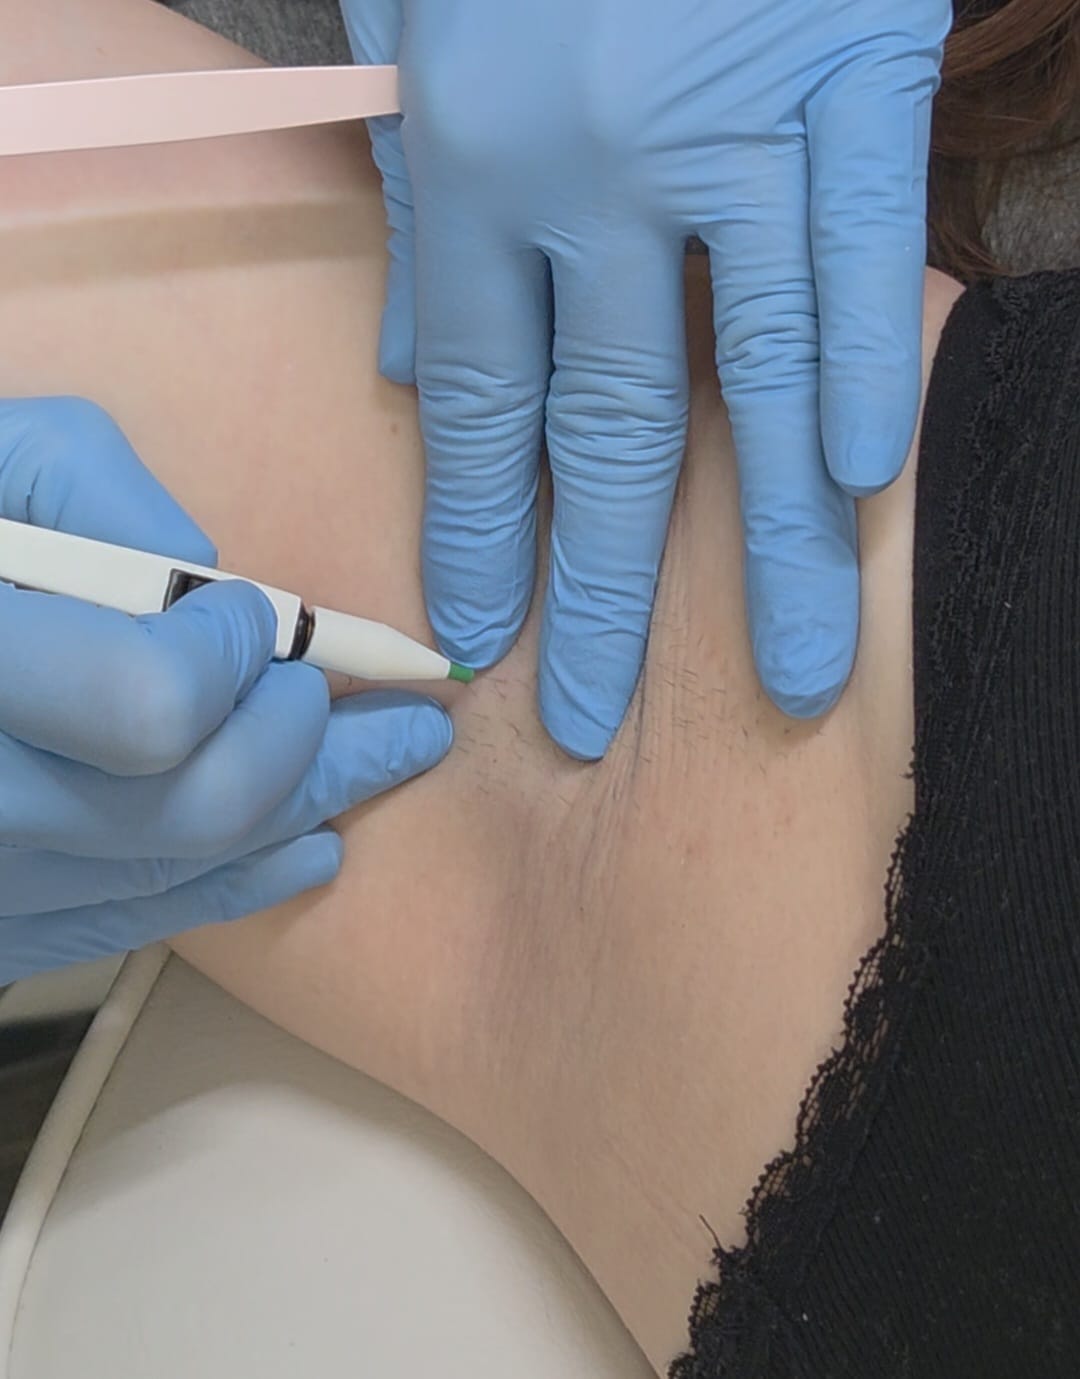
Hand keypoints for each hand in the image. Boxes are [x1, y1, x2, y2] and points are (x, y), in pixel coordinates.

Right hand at [0, 398, 451, 982]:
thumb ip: (102, 497)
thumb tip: (214, 590)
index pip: (148, 706)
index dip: (228, 657)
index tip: (252, 613)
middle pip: (189, 805)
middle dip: (303, 742)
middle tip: (356, 693)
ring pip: (178, 870)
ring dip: (307, 807)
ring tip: (388, 759)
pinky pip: (129, 920)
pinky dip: (237, 883)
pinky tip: (308, 848)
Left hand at [341, 0, 948, 756]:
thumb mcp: (419, 34)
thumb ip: (424, 212)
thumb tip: (428, 370)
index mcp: (469, 160)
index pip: (480, 404)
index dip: (482, 536)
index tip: (485, 641)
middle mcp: (583, 166)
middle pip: (601, 430)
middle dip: (596, 591)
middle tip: (593, 718)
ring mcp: (719, 120)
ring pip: (742, 375)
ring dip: (764, 543)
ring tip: (779, 677)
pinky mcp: (844, 65)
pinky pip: (863, 242)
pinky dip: (867, 362)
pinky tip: (861, 482)